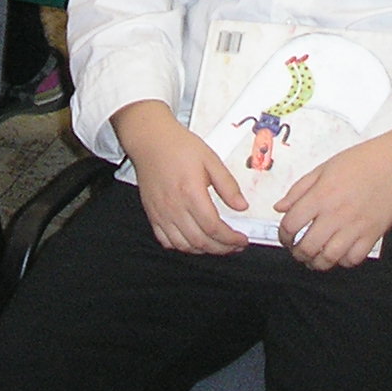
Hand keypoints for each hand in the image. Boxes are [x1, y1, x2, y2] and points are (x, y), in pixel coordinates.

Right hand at [114, 101, 248, 254]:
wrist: (150, 140)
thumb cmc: (177, 146)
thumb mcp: (210, 159)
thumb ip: (227, 185)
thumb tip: (241, 205)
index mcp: (190, 192)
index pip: (214, 228)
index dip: (230, 239)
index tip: (241, 240)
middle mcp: (174, 206)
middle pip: (200, 241)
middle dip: (221, 248)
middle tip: (234, 245)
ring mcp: (161, 213)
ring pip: (184, 246)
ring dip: (203, 250)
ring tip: (217, 244)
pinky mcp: (152, 214)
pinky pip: (166, 241)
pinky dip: (182, 247)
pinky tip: (193, 241)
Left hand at [274, 135, 391, 269]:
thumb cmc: (361, 161)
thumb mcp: (323, 168)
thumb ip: (299, 189)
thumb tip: (280, 207)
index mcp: (321, 195)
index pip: (291, 224)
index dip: (282, 235)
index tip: (285, 237)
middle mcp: (336, 214)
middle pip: (307, 247)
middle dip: (297, 254)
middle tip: (298, 251)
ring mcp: (355, 227)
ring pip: (329, 258)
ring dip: (317, 262)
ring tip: (315, 258)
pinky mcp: (372, 235)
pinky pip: (353, 259)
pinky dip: (343, 261)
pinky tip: (339, 254)